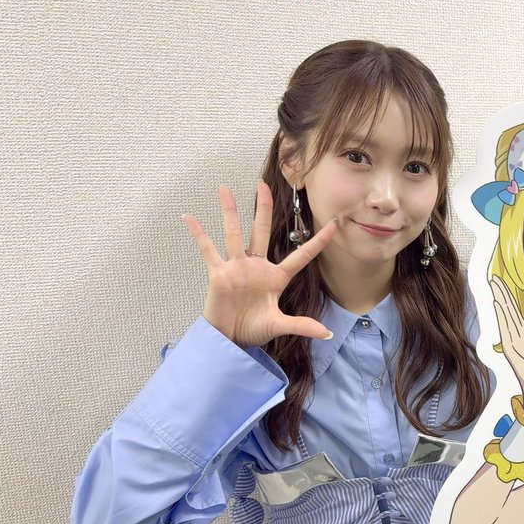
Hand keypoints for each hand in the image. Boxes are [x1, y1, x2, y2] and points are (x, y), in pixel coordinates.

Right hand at [183, 183, 337, 346]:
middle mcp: (257, 267)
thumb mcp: (279, 325)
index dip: (317, 242)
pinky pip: (208, 249)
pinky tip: (189, 217)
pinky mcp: (218, 273)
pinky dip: (198, 234)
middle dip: (263, 208)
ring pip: (233, 233)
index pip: (301, 255)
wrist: (229, 339)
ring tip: (224, 188)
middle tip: (264, 185)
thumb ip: (302, 325)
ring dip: (229, 211)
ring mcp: (237, 267)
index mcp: (277, 277)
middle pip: (261, 230)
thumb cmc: (253, 330)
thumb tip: (327, 334)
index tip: (333, 225)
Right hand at [489, 277, 523, 410]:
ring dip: (500, 301)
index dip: (508, 299)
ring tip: (494, 285)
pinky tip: (498, 304)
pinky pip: (507, 328)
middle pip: (508, 312)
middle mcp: (516, 339)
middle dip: (501, 295)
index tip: (502, 285)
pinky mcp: (513, 350)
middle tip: (494, 278)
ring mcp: (514, 344)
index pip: (514, 315)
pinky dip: (502, 316)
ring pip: (506, 317)